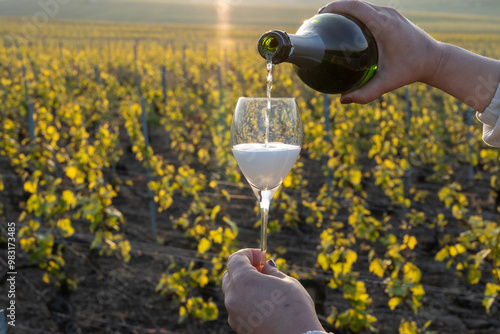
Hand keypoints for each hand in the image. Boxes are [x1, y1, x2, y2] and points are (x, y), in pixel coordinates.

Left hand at [222, 249, 324, 333]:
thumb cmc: (295, 309)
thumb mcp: (286, 282)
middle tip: (262, 269)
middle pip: (230, 275)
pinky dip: (246, 301)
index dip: (247, 253)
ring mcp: (233, 314)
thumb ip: (271, 271)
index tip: (261, 255)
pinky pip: (237, 308)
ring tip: (266, 287)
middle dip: (244, 269)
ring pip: (233, 293)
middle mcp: (233, 297)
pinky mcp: (238, 327)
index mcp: (243, 281)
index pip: (235, 259)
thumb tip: (265, 266)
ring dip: (245, 286)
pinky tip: (264, 304)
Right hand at [320, 1, 499, 111]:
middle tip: (320, 19)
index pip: (356, 7)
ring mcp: (391, 13)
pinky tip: (347, 25)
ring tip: (330, 21)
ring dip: (346, 9)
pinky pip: (370, 10)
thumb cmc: (411, 70)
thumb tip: (342, 100)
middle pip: (356, 3)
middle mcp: (387, 15)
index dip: (336, 6)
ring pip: (363, 5)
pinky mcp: (393, 16)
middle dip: (336, 7)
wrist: (435, 59)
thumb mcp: (387, 83)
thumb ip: (365, 93)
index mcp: (384, 25)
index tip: (321, 13)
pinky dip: (356, 13)